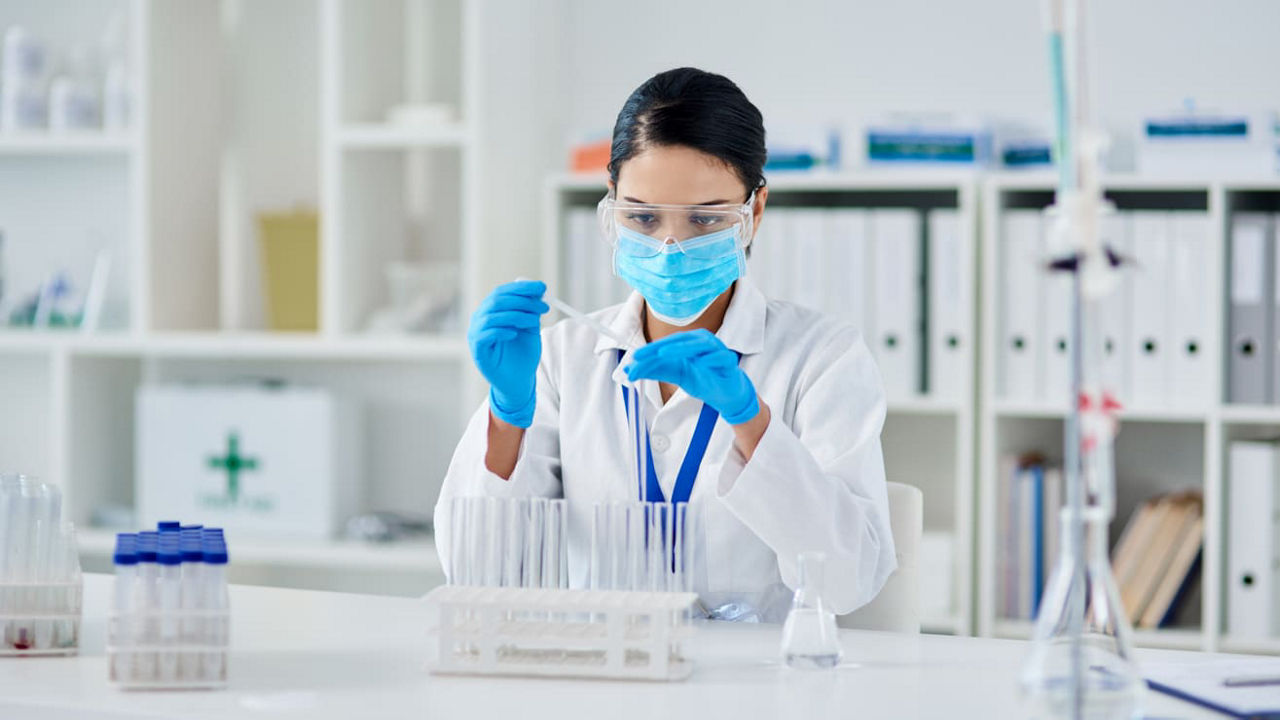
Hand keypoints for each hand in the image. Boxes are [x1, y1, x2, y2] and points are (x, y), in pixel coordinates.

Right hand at [467, 280, 548, 427]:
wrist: (519, 381)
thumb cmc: (523, 355)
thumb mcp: (530, 328)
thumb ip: (531, 310)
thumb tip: (538, 290)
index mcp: (492, 311)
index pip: (502, 292)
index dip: (522, 288)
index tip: (542, 287)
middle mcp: (480, 319)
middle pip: (497, 301)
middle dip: (522, 301)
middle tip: (542, 306)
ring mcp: (476, 334)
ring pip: (492, 316)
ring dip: (516, 315)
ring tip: (533, 322)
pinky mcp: (477, 350)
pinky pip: (485, 335)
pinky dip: (501, 331)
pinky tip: (514, 334)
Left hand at [624, 329, 759, 424]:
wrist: (726, 394)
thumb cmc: (702, 379)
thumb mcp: (676, 375)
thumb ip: (656, 370)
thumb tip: (629, 370)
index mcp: (689, 342)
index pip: (667, 343)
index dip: (650, 350)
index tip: (633, 359)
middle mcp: (703, 342)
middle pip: (679, 341)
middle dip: (659, 348)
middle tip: (641, 356)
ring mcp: (717, 350)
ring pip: (700, 344)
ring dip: (681, 347)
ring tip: (664, 352)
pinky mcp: (729, 363)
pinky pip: (721, 357)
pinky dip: (712, 358)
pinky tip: (701, 361)